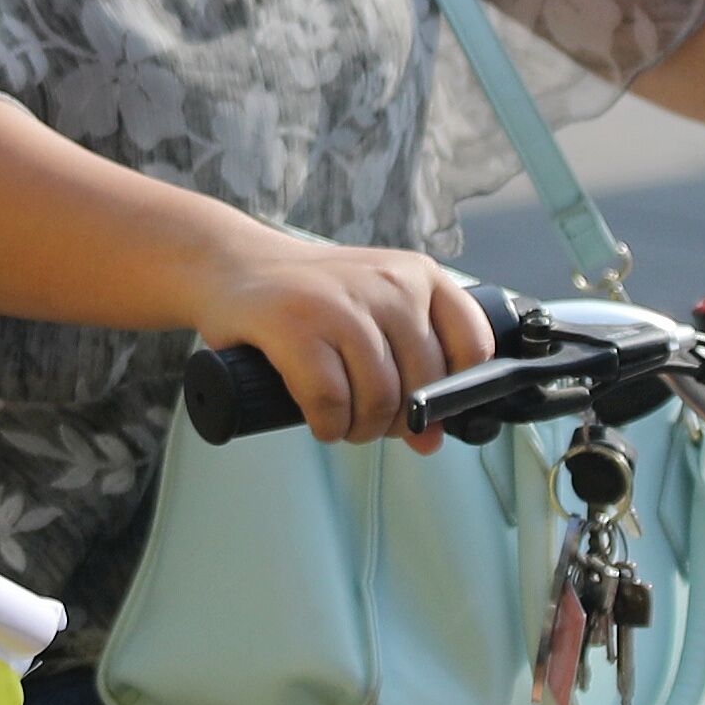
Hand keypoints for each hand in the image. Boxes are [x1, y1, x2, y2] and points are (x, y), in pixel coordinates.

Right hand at [189, 230, 499, 443]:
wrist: (232, 265)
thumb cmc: (307, 297)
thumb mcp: (372, 317)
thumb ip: (409, 367)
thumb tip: (431, 439)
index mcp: (418, 275)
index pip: (472, 344)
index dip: (455, 392)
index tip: (427, 409)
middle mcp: (389, 283)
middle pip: (422, 385)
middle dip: (396, 421)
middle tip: (368, 422)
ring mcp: (342, 303)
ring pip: (379, 398)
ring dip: (360, 429)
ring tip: (342, 422)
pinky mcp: (296, 326)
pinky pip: (331, 401)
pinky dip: (329, 425)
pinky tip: (321, 421)